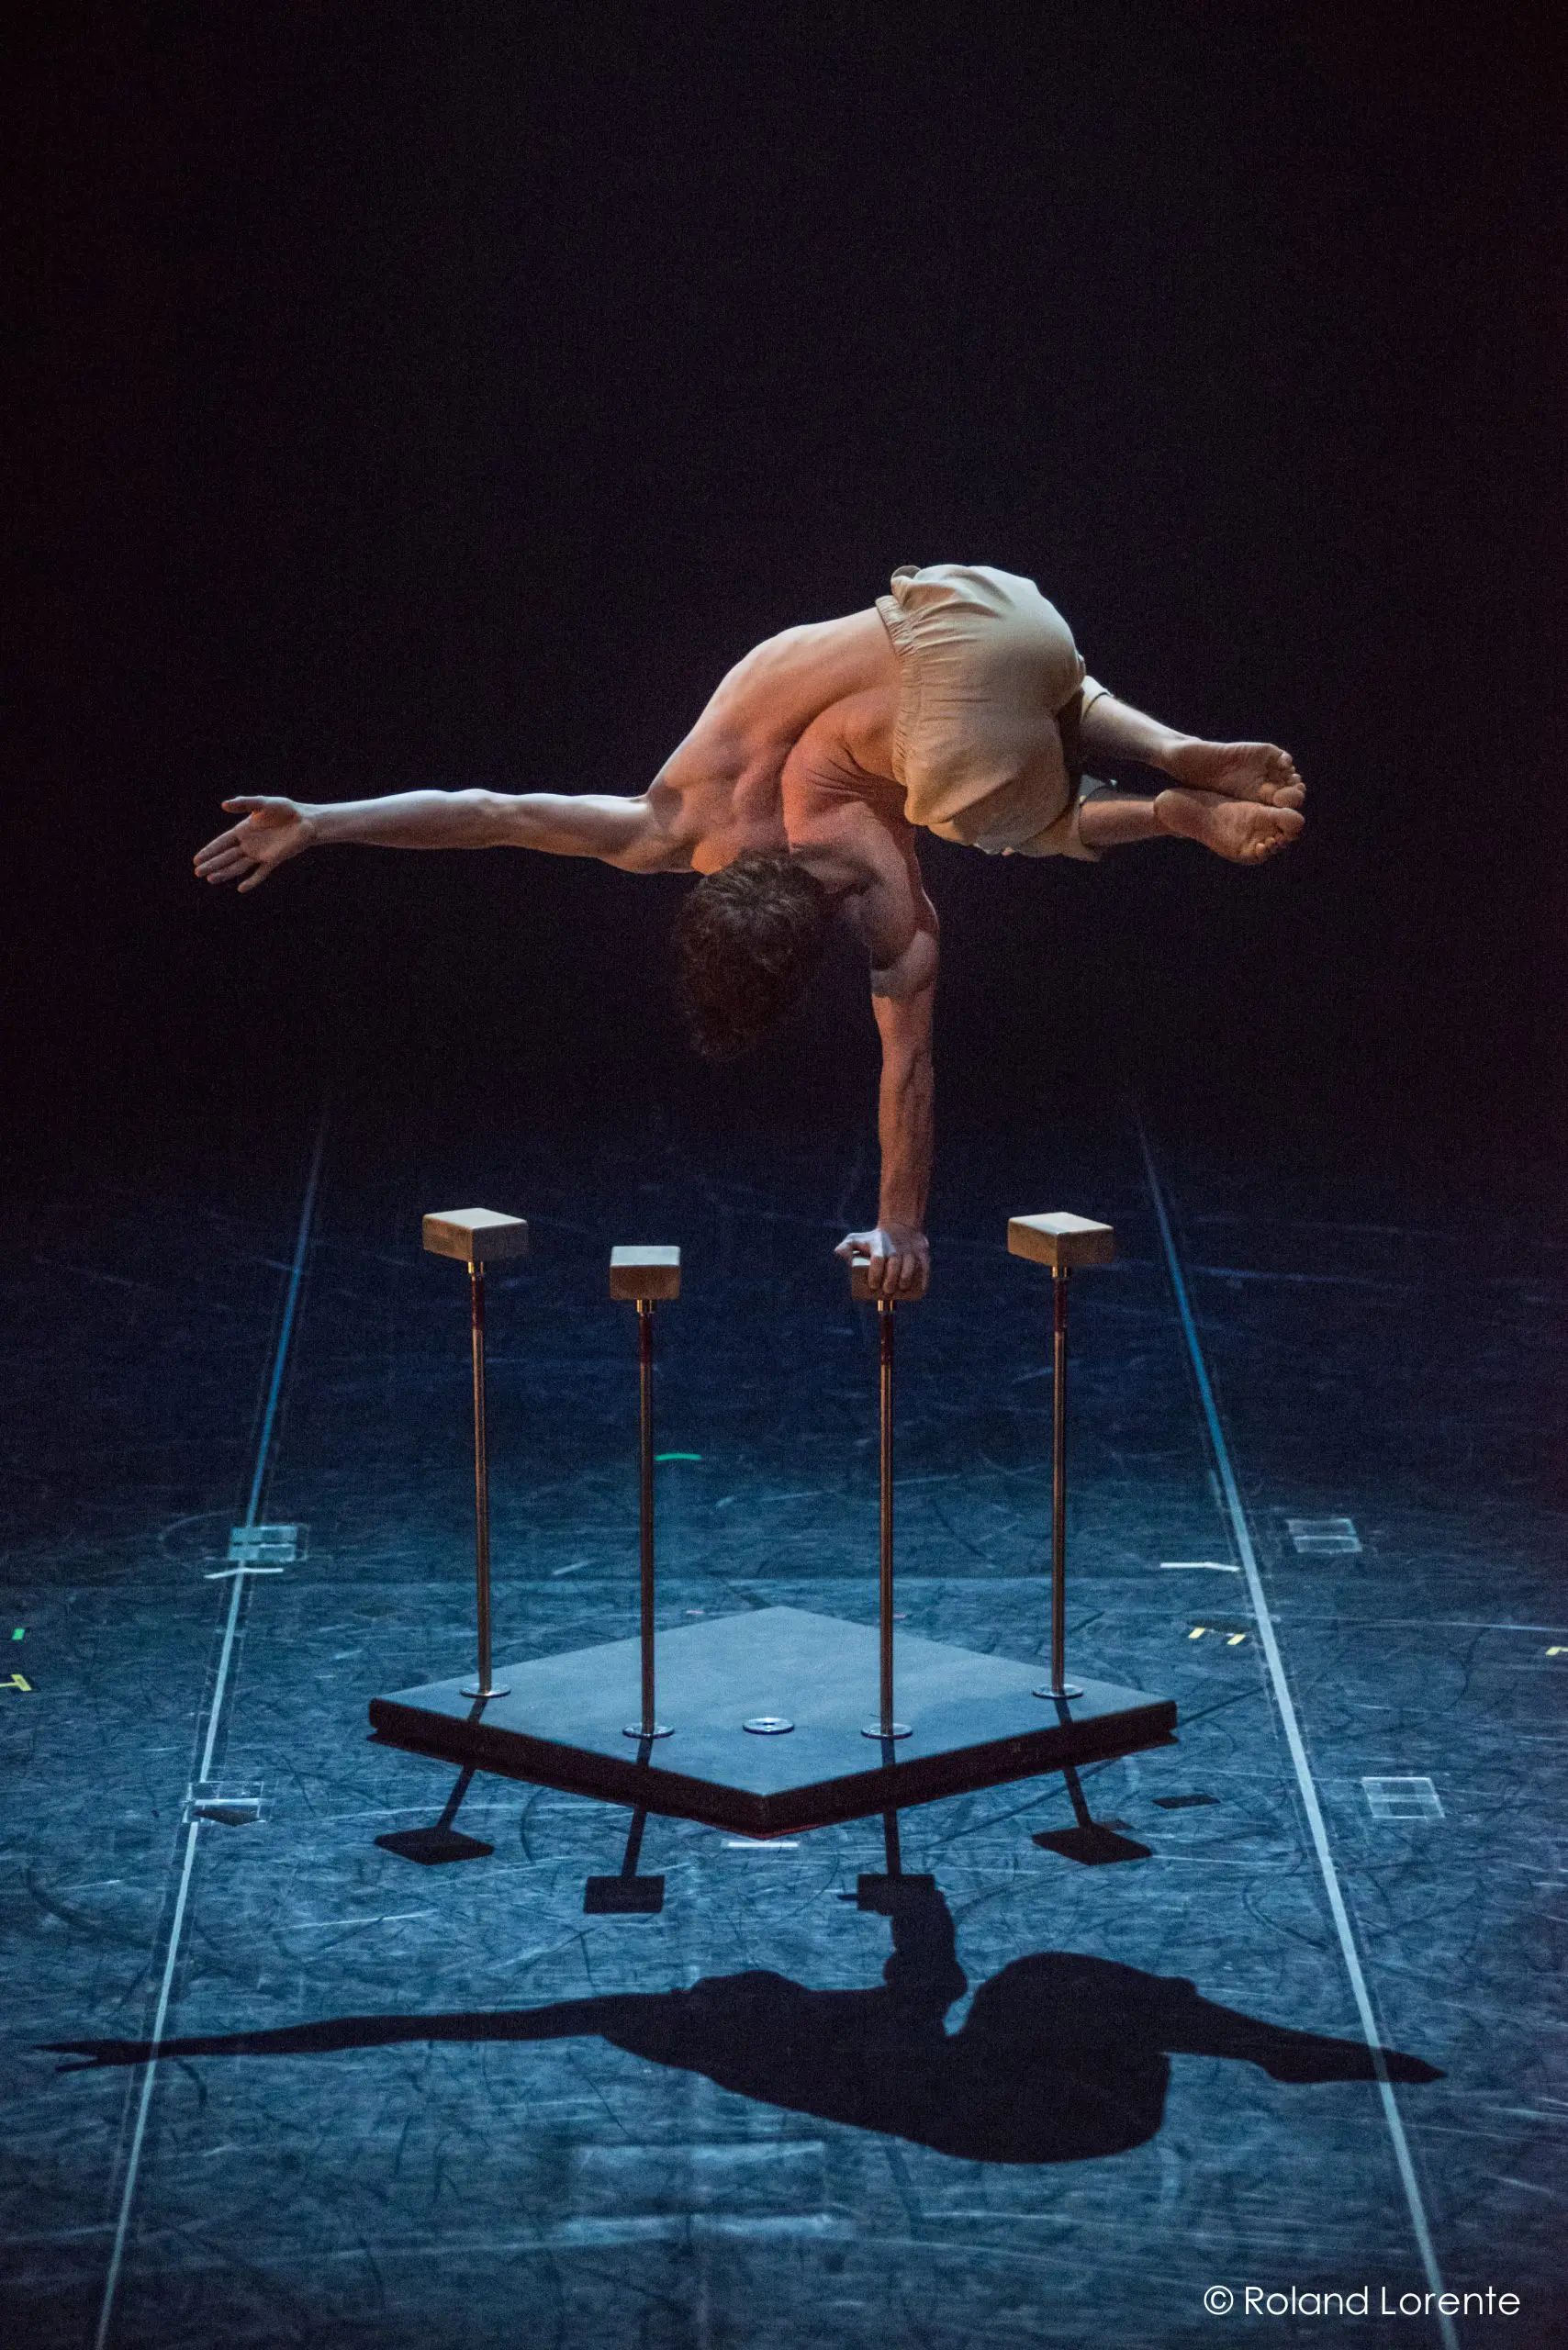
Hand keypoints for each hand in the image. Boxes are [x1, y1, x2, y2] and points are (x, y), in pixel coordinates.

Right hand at [193, 797, 314, 891]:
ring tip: (211, 880)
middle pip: (226, 856)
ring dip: (225, 873)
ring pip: (238, 866)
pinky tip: (241, 888)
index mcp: (243, 830)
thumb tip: (224, 805)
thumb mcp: (263, 803)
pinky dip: (252, 881)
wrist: (305, 820)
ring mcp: (260, 854)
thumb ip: (244, 804)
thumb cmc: (284, 809)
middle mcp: (248, 844)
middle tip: (198, 873)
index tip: (196, 859)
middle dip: (212, 864)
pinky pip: (260, 873)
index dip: (209, 850)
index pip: (221, 843)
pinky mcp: (273, 860)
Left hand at [834, 1224, 929, 1295]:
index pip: (878, 1258)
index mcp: (879, 1243)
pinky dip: (924, 1279)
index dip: (875, 1272)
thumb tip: (838, 1253)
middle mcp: (895, 1245)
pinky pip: (925, 1266)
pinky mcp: (922, 1252)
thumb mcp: (857, 1239)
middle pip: (894, 1262)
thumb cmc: (874, 1240)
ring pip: (911, 1264)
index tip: (872, 1285)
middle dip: (890, 1279)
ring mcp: (910, 1248)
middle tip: (886, 1291)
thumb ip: (846, 1248)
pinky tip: (920, 1289)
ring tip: (901, 1289)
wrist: (900, 1227)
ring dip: (906, 1278)